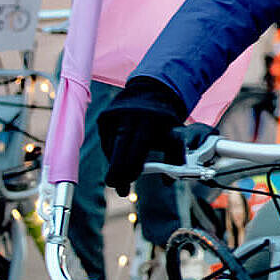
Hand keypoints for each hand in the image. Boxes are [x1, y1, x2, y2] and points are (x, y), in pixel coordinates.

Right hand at [98, 75, 188, 196]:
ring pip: (110, 150)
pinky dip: (113, 150)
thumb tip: (167, 182)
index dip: (128, 173)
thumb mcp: (175, 134)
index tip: (124, 189)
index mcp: (147, 122)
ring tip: (129, 161)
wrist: (152, 90)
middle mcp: (127, 117)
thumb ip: (174, 157)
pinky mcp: (103, 117)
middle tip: (121, 188)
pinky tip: (123, 147)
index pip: (134, 153)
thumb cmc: (165, 119)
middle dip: (117, 175)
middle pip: (116, 154)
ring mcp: (113, 116)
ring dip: (117, 161)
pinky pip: (105, 142)